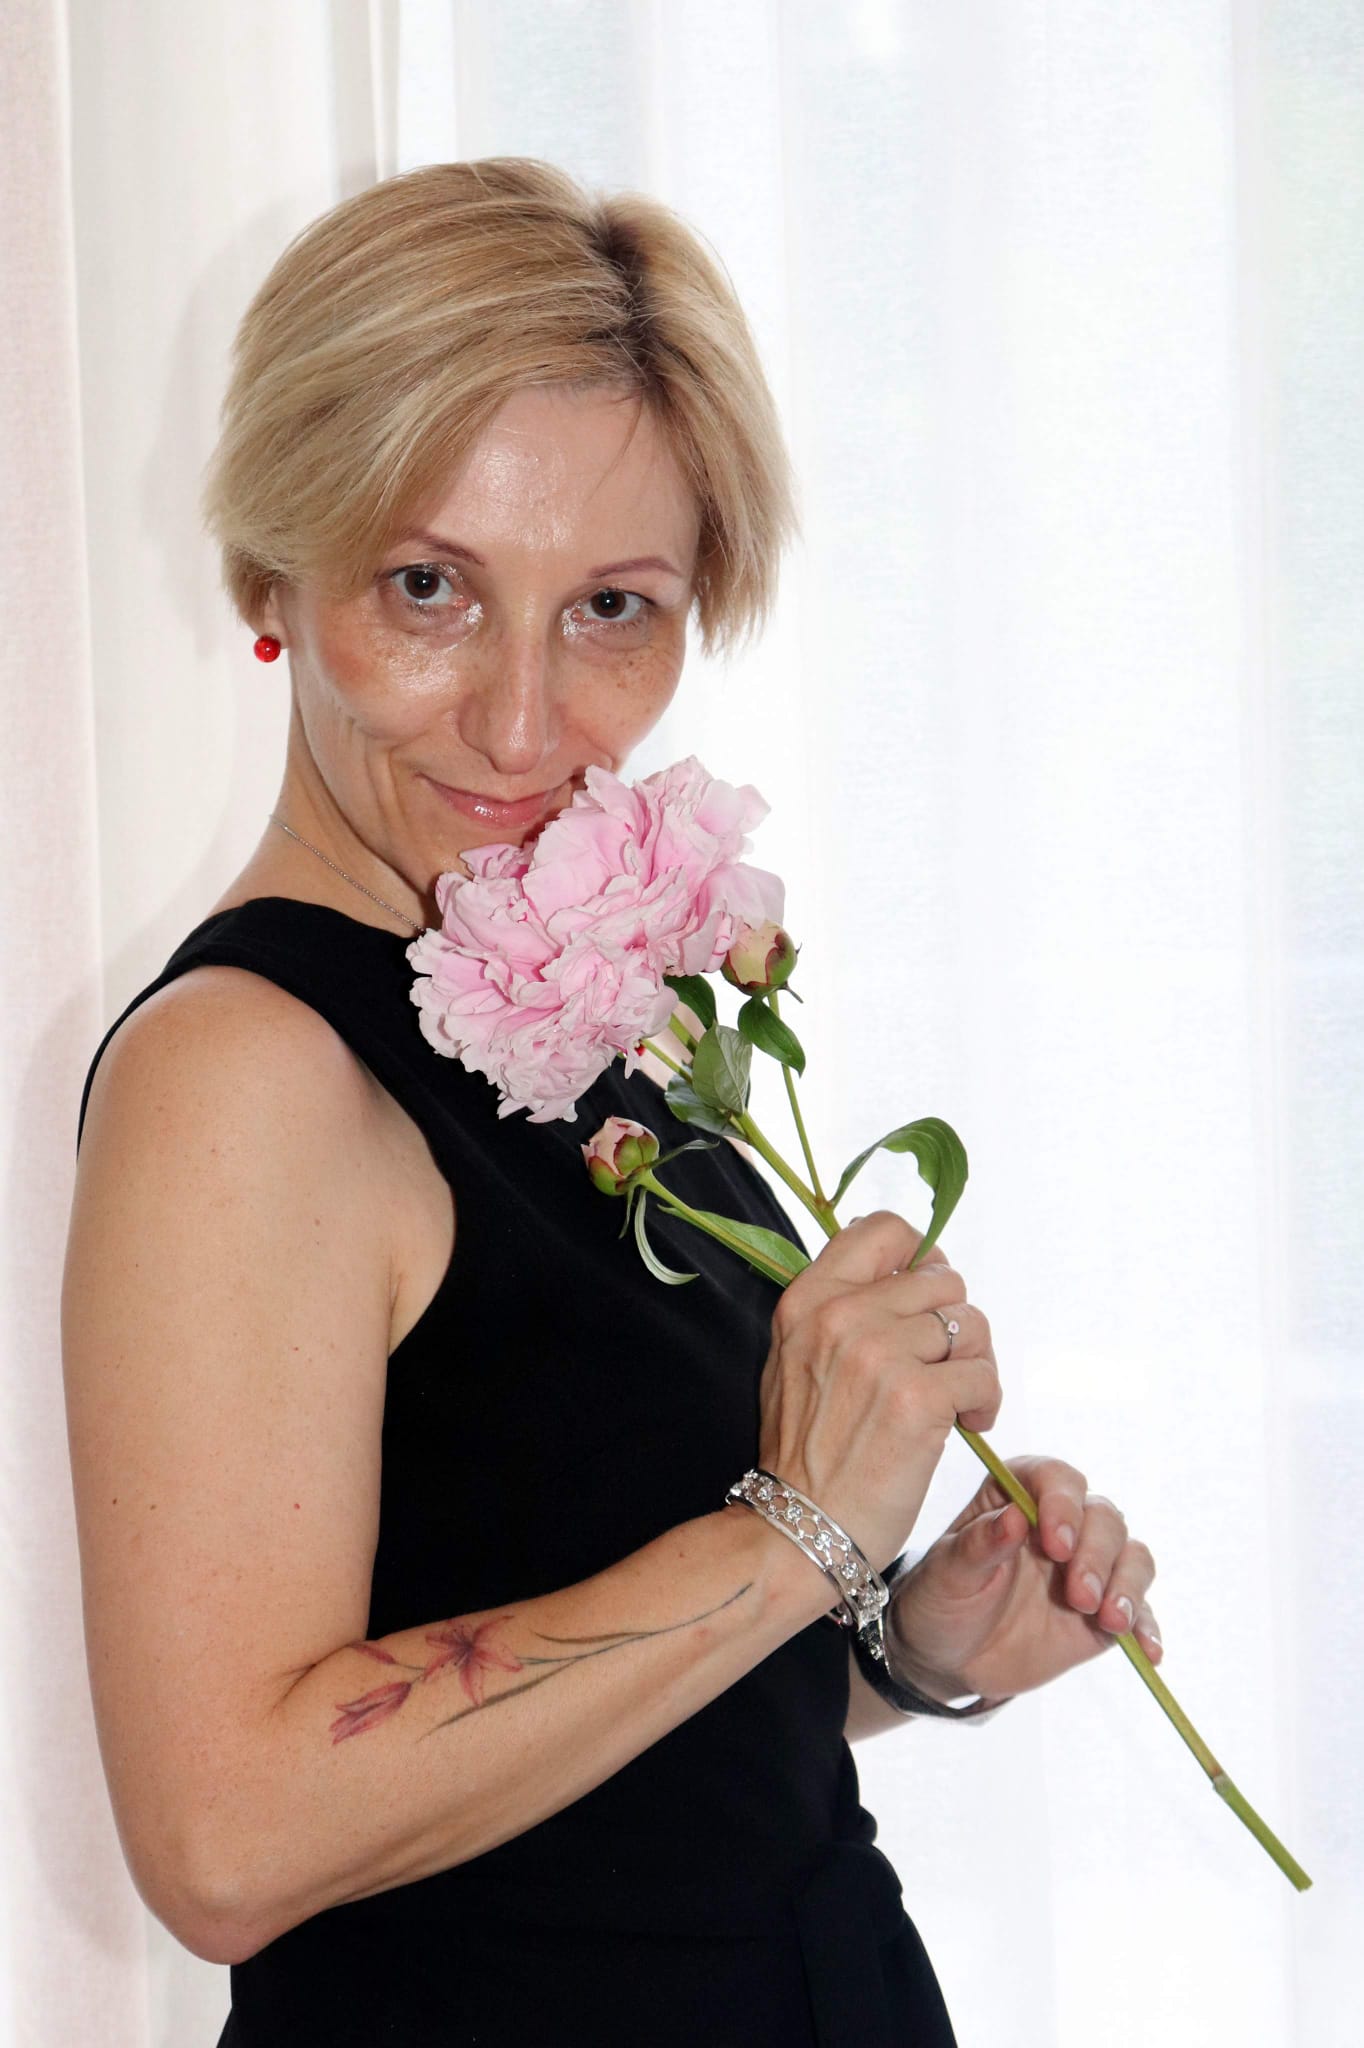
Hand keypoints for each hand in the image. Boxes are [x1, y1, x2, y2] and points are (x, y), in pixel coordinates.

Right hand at [756, 1211, 1000, 1571]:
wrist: (796, 1529)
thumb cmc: (804, 1452)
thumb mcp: (794, 1358)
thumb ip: (838, 1309)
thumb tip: (905, 1268)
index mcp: (808, 1297)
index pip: (885, 1229)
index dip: (922, 1257)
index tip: (927, 1299)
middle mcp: (842, 1315)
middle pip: (942, 1280)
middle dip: (956, 1324)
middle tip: (946, 1367)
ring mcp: (880, 1354)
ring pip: (970, 1325)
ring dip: (976, 1364)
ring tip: (959, 1401)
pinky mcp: (919, 1400)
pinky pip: (985, 1375)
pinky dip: (987, 1402)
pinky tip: (969, 1425)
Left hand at [886, 1454, 1163, 1702]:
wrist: (949, 1657)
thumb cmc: (940, 1600)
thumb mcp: (947, 1574)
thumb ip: (979, 1545)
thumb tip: (1015, 1517)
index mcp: (1017, 1497)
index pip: (1054, 1478)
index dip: (1063, 1503)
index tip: (1057, 1543)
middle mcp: (1060, 1523)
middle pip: (1103, 1516)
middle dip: (1097, 1553)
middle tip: (1078, 1595)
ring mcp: (1086, 1566)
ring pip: (1130, 1555)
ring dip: (1127, 1585)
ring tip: (1110, 1620)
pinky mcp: (1103, 1609)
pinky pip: (1139, 1609)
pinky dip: (1146, 1625)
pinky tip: (1148, 1650)